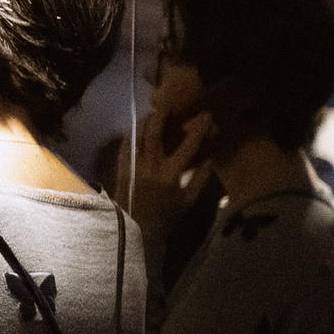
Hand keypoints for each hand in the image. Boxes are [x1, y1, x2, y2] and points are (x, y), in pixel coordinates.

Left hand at [125, 102, 213, 240]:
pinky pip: (124, 147)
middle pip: (155, 133)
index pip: (188, 146)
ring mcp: (133, 167)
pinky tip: (135, 130)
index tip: (207, 116)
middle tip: (168, 102)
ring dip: (145, 122)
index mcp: (170, 175)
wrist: (136, 231)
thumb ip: (200, 179)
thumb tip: (212, 159)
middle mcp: (150, 168)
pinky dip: (131, 135)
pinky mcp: (121, 170)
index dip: (199, 129)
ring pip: (137, 137)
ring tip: (152, 112)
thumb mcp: (188, 202)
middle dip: (162, 115)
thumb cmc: (166, 218)